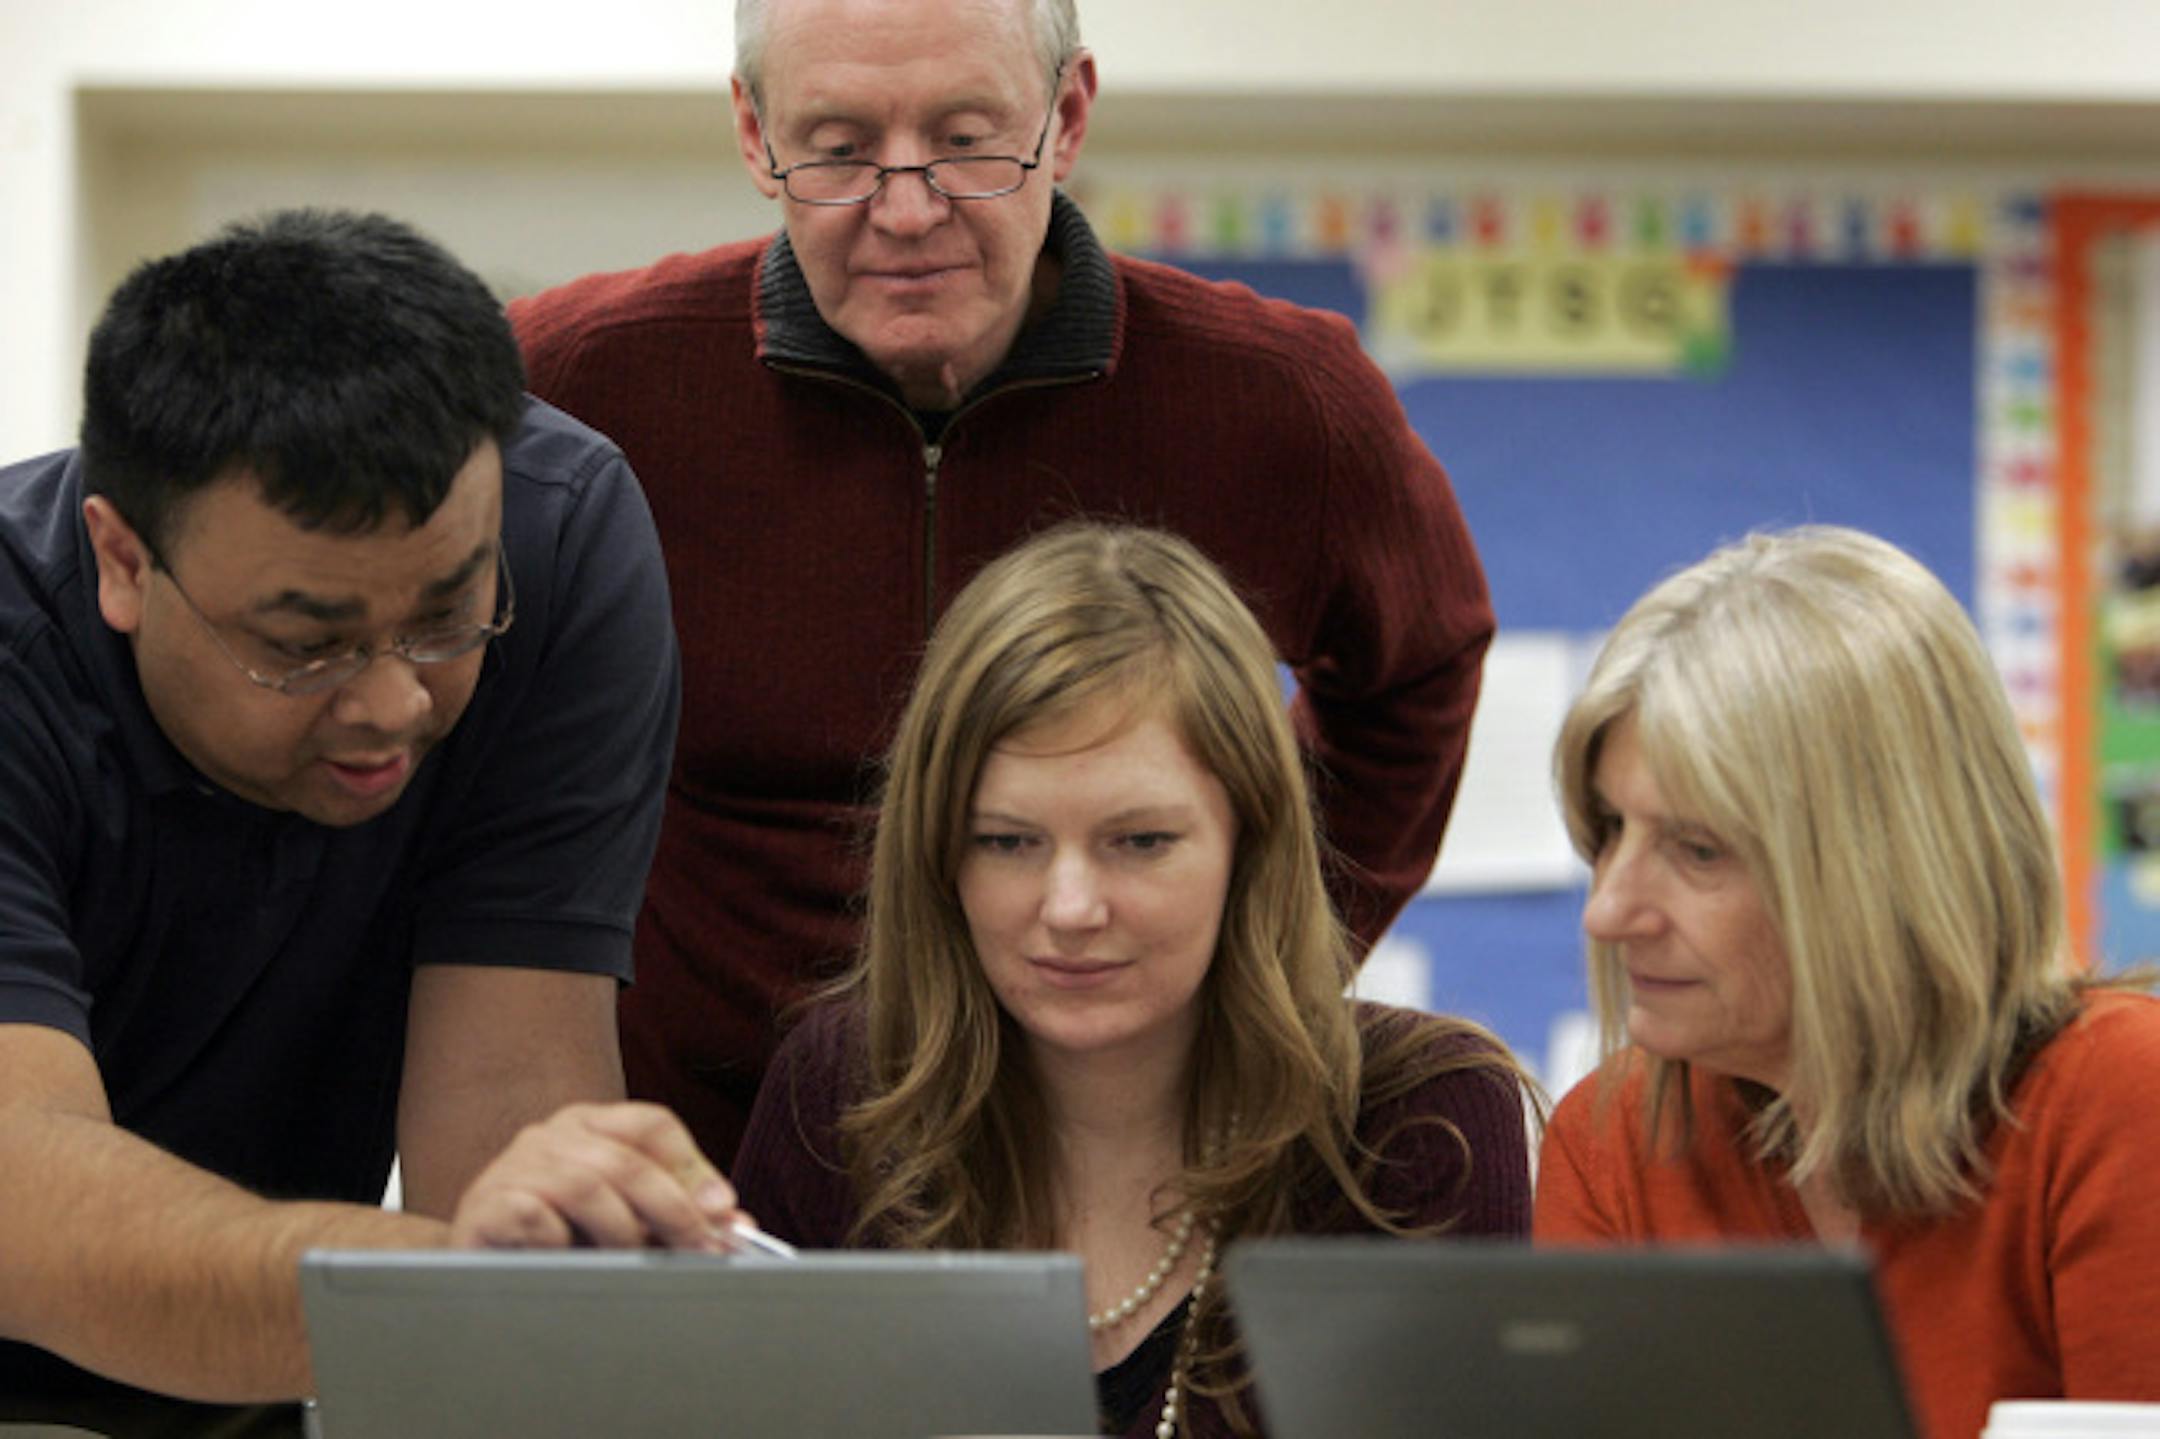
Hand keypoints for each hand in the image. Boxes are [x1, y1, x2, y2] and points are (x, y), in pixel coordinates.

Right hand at [446, 1102, 745, 1251]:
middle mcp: (550, 1136)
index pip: (651, 1124)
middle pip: (627, 1159)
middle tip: (703, 1249)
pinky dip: (560, 1240)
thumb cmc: (556, 1240)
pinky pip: (532, 1214)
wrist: (474, 1262)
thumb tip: (735, 1225)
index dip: (694, 1167)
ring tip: (634, 1260)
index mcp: (589, 1126)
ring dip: (623, 1229)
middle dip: (675, 1208)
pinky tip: (568, 1256)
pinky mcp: (483, 1206)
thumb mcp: (621, 1218)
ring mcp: (513, 1166)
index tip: (724, 1210)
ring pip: (586, 1185)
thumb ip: (673, 1215)